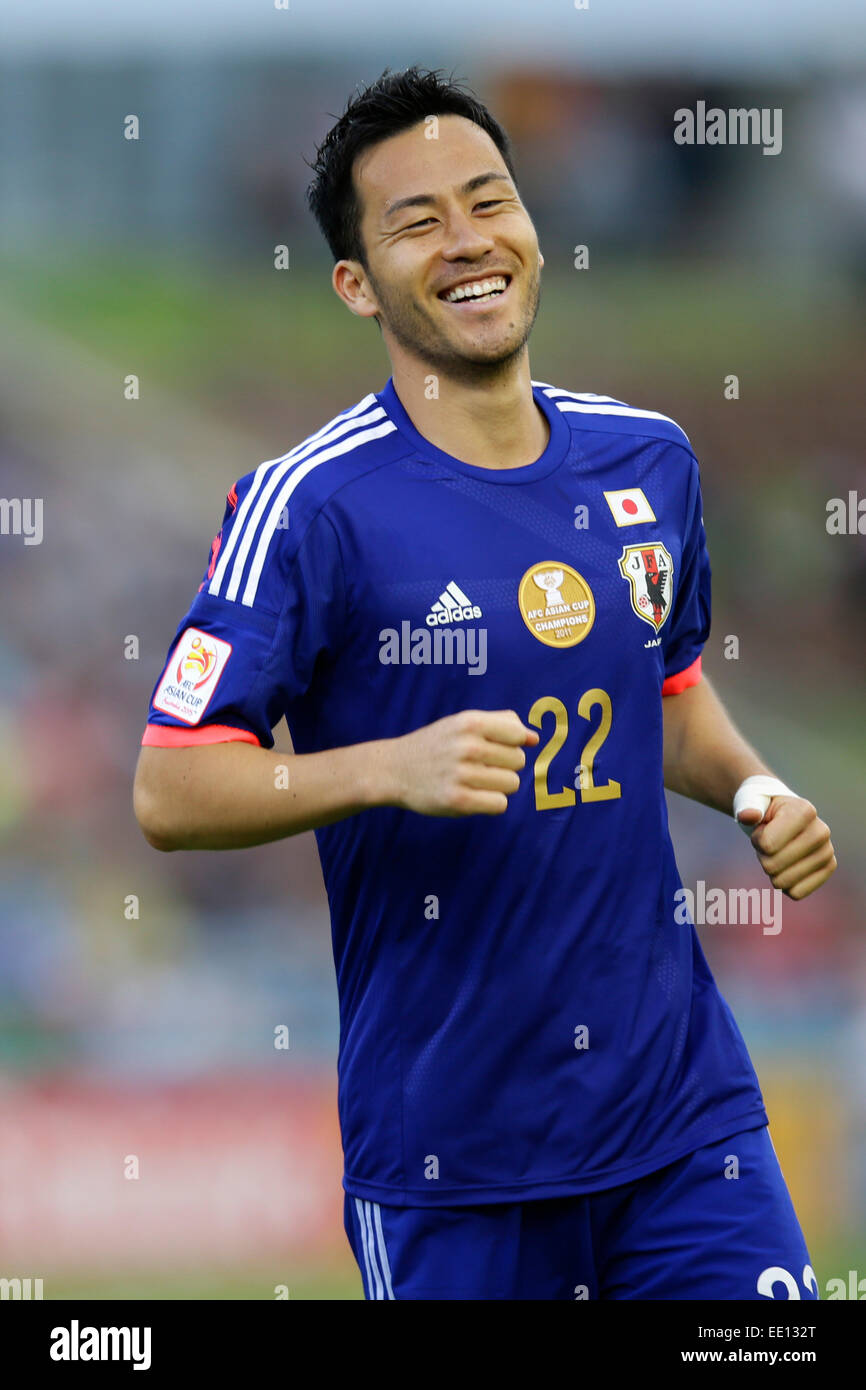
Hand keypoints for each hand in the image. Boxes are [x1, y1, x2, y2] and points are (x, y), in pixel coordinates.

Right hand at [388, 709, 539, 816]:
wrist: (394, 769)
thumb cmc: (436, 744)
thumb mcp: (462, 722)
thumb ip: (500, 723)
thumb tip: (534, 739)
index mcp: (469, 722)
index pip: (518, 734)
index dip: (512, 743)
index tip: (495, 748)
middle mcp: (466, 746)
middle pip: (518, 761)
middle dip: (505, 765)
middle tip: (481, 766)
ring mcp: (461, 774)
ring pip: (512, 784)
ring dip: (499, 785)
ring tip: (476, 781)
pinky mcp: (457, 800)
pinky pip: (500, 804)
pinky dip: (491, 803)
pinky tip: (474, 796)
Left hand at [736, 796, 836, 899]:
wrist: (782, 816)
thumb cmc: (764, 810)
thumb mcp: (751, 802)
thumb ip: (746, 808)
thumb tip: (747, 816)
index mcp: (805, 811)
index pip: (767, 845)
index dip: (757, 840)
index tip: (762, 828)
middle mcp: (821, 832)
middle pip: (772, 866)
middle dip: (763, 857)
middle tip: (770, 843)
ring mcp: (827, 851)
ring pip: (783, 882)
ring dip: (773, 870)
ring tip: (779, 851)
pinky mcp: (828, 869)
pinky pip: (796, 893)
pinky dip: (785, 884)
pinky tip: (789, 866)